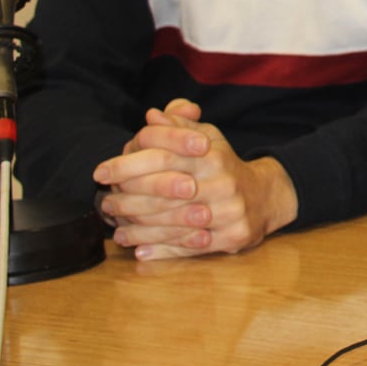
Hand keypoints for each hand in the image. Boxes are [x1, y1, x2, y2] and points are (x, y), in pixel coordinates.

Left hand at [93, 99, 298, 259]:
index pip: (163, 156)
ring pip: (174, 224)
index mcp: (213, 155)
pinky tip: (139, 250)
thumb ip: (179, 126)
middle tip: (105, 205)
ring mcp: (229, 211)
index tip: (101, 172)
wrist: (265, 196)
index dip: (128, 165)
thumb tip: (152, 115)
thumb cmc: (224, 167)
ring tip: (116, 231)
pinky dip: (162, 250)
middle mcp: (223, 182)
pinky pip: (190, 247)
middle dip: (127, 201)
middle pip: (164, 193)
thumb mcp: (207, 138)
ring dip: (139, 230)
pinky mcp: (233, 236)